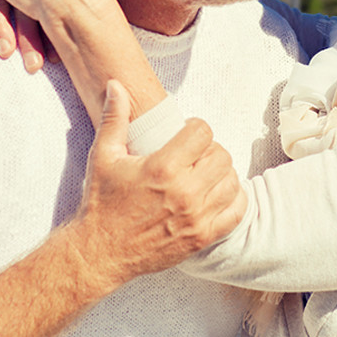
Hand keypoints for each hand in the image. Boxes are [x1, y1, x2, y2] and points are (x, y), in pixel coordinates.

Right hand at [65, 81, 247, 288]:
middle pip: (222, 155)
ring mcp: (196, 217)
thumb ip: (115, 118)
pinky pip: (237, 211)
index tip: (185, 136)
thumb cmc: (102, 203)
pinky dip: (233, 200)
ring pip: (232, 181)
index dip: (195, 129)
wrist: (99, 252)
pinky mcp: (203, 237)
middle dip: (209, 151)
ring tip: (202, 175)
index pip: (203, 132)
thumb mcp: (104, 156)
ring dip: (221, 174)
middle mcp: (184, 192)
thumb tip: (116, 84)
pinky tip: (216, 195)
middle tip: (193, 157)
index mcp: (162, 167)